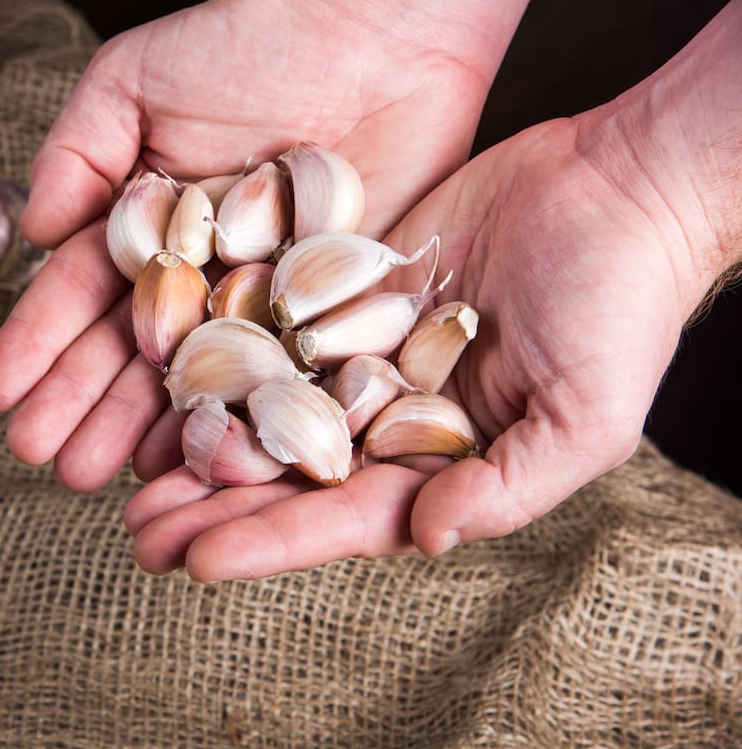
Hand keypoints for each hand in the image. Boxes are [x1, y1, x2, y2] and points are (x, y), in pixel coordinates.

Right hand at [0, 0, 528, 490]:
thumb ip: (77, 153)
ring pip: (194, 380)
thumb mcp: (135, 80)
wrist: (376, 28)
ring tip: (97, 474)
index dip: (36, 346)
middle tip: (38, 454)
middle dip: (79, 404)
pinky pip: (278, 380)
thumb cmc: (251, 39)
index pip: (80, 297)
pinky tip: (197, 458)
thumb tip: (33, 232)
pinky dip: (240, 421)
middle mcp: (197, 276)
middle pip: (129, 351)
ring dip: (142, 430)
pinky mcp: (329, 314)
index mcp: (146, 229)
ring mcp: (260, 302)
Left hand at [127, 92, 737, 578]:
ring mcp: (356, 355)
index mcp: (437, 465)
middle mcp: (385, 420)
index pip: (341, 517)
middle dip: (212, 508)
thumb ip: (506, 487)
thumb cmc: (619, 309)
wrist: (614, 189)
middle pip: (284, 475)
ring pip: (261, 409)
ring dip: (199, 444)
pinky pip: (266, 329)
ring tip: (129, 476)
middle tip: (137, 535)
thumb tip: (429, 538)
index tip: (195, 559)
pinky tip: (160, 381)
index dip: (269, 541)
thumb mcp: (582, 417)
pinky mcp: (338, 291)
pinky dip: (216, 356)